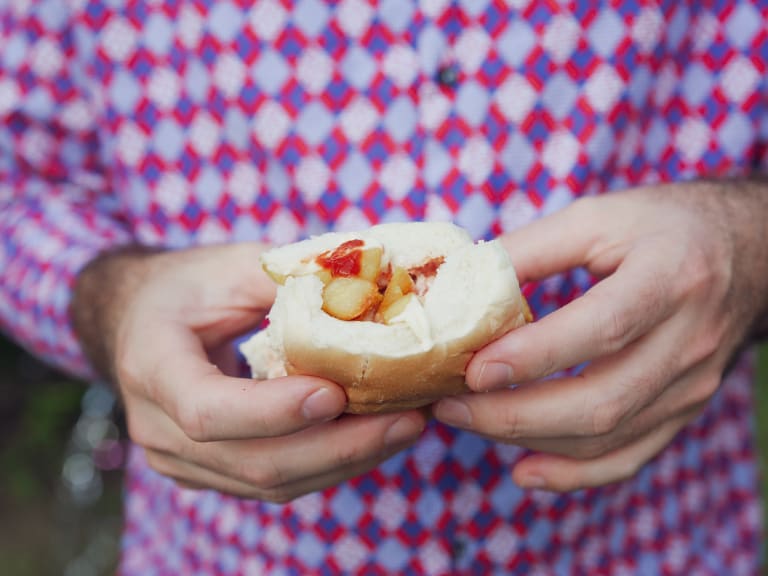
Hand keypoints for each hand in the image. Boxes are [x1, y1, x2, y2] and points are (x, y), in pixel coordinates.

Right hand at [71, 244, 424, 501]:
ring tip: (404, 428)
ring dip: (346, 461)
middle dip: (339, 447)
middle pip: (253, 462)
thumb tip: (367, 299)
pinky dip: (328, 464)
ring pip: (271, 482)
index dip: (274, 411)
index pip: (208, 411)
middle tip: (405, 419)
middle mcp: (158, 427)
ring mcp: (181, 459)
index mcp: (152, 365)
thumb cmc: (188, 286)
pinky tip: (373, 438)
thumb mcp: (231, 267)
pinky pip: (274, 481)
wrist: (141, 319)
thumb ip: (288, 284)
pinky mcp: (209, 471)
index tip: (336, 393)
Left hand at [434, 180, 767, 491]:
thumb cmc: (661, 227)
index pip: (603, 327)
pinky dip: (574, 474)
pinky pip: (631, 457)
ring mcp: (691, 384)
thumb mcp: (598, 217)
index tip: (473, 370)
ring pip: (608, 436)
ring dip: (529, 440)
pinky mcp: (683, 409)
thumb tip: (461, 283)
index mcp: (669, 278)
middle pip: (602, 399)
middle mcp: (689, 340)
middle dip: (514, 414)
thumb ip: (532, 249)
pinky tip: (524, 472)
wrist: (745, 252)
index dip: (535, 355)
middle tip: (449, 405)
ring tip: (467, 422)